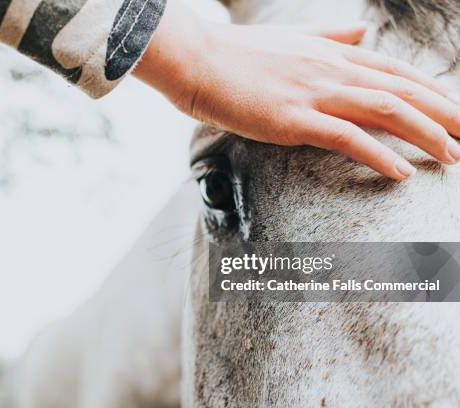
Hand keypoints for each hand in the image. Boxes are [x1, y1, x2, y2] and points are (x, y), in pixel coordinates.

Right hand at [133, 1, 459, 179]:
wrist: (196, 60)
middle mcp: (331, 69)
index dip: (431, 92)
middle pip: (403, 90)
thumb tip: (360, 31)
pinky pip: (348, 137)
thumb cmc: (236, 54)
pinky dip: (379, 155)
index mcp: (332, 52)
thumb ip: (329, 34)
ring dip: (425, 134)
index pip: (395, 71)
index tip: (455, 112)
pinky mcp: (294, 119)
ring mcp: (314, 93)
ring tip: (452, 157)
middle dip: (444, 114)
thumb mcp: (289, 38)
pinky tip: (400, 172)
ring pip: (386, 110)